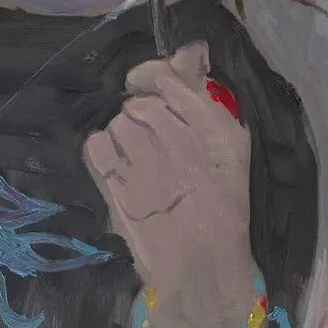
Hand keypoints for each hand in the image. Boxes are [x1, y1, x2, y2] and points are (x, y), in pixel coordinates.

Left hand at [84, 42, 255, 327]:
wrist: (202, 272)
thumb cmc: (222, 219)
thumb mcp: (231, 156)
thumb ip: (205, 106)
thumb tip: (187, 54)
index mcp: (218, 130)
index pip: (167, 79)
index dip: (151, 81)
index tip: (147, 93)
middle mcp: (180, 137)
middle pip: (139, 104)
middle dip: (141, 122)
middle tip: (152, 152)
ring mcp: (145, 159)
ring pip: (117, 123)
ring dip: (123, 142)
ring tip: (139, 170)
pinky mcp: (116, 183)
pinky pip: (96, 144)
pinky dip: (103, 156)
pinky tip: (120, 176)